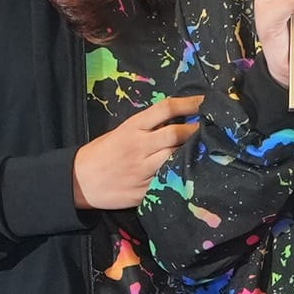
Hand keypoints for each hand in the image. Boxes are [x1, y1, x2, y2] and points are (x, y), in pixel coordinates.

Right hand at [70, 95, 201, 211]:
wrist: (79, 181)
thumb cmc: (103, 152)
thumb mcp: (122, 132)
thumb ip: (148, 127)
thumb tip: (179, 120)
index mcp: (132, 127)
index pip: (165, 109)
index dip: (189, 103)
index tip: (206, 102)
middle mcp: (139, 146)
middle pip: (176, 134)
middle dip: (198, 130)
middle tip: (214, 129)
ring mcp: (142, 170)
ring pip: (176, 158)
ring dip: (194, 154)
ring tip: (209, 151)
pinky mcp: (144, 191)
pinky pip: (168, 182)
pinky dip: (182, 177)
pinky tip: (194, 174)